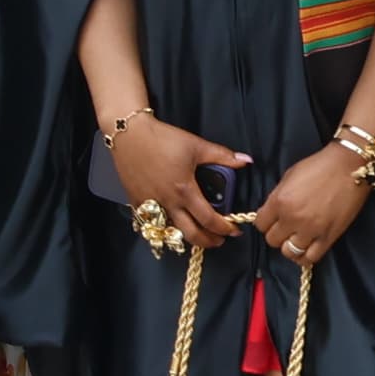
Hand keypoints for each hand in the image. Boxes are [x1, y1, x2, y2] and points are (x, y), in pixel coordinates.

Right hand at [107, 115, 246, 253]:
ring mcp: (150, 204)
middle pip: (191, 234)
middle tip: (218, 240)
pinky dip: (163, 228)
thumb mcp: (196, 145)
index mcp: (184, 190)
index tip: (233, 230)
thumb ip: (222, 156)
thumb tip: (246, 161)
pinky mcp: (136, 201)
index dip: (225, 228)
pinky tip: (171, 225)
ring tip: (197, 234)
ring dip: (187, 237)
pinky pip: (151, 223)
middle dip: (209, 242)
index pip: (209, 219)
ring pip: (170, 233)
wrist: (129, 134)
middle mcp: (167, 202)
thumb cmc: (162, 138)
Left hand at [250, 145, 371, 267]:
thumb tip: (272, 211)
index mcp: (279, 201)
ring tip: (296, 238)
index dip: (265, 222)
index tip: (272, 219)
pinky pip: (310, 258)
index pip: (260, 224)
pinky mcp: (328, 238)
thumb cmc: (319, 167)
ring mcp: (311, 230)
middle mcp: (292, 219)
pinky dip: (305, 257)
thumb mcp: (289, 176)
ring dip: (290, 246)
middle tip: (285, 228)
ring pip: (289, 252)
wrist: (349, 168)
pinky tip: (306, 248)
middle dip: (276, 234)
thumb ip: (278, 197)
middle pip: (272, 240)